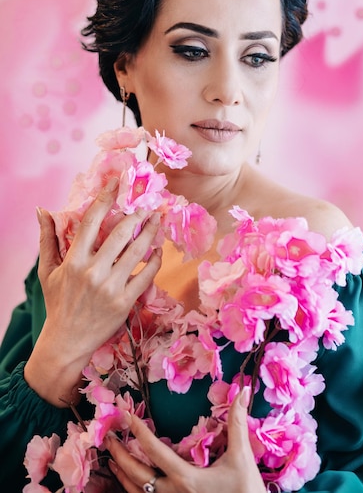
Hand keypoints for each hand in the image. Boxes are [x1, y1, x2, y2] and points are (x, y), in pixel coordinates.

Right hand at [24, 179, 161, 405]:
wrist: (67, 341)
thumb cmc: (58, 303)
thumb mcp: (47, 271)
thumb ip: (47, 239)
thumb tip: (42, 210)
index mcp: (74, 261)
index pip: (91, 221)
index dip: (105, 198)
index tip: (116, 183)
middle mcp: (93, 271)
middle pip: (120, 233)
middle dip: (136, 214)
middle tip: (146, 203)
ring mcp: (111, 287)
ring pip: (137, 252)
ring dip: (150, 232)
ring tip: (157, 220)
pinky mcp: (125, 302)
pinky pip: (146, 275)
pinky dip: (155, 260)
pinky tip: (158, 249)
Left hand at [106, 388, 265, 492]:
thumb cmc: (245, 492)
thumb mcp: (242, 457)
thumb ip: (238, 422)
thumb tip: (244, 391)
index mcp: (186, 478)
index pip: (155, 451)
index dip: (139, 432)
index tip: (127, 416)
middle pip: (136, 474)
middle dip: (119, 454)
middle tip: (107, 437)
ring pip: (137, 492)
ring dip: (122, 474)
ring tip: (112, 459)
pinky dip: (132, 490)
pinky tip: (129, 482)